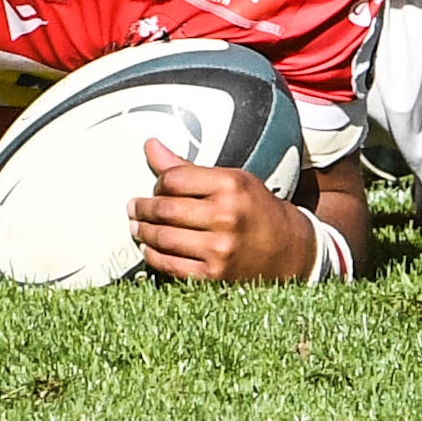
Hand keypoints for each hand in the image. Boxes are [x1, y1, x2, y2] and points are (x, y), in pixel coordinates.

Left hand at [127, 138, 313, 281]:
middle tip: (134, 207)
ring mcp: (220, 248)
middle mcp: (226, 215)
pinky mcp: (214, 275)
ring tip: (137, 226)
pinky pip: (170, 264)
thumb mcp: (230, 180)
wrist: (287, 249)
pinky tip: (149, 247)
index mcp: (230, 185)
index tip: (156, 187)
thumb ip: (187, 167)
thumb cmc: (255, 209)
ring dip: (142, 231)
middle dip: (141, 208)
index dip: (158, 183)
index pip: (173, 179)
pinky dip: (153, 255)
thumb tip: (150, 146)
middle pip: (164, 208)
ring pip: (163, 237)